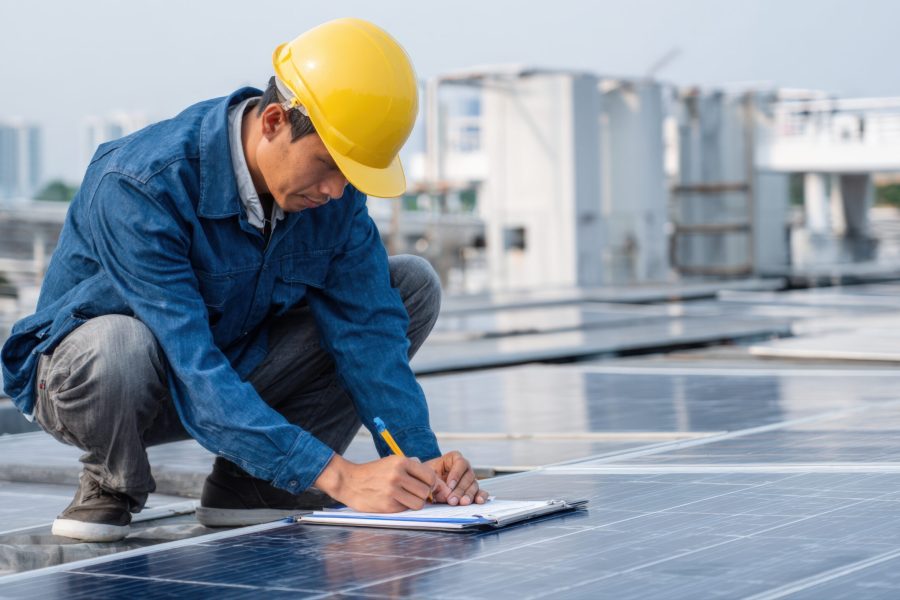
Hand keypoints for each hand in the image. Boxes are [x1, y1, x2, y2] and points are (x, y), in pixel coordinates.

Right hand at [314, 454, 437, 512]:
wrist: (349, 481)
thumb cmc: (374, 472)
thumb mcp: (392, 462)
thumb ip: (412, 469)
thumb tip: (436, 482)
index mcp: (401, 462)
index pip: (429, 475)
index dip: (432, 483)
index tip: (427, 486)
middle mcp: (397, 475)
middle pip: (425, 491)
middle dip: (424, 494)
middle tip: (416, 493)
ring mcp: (392, 491)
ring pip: (419, 503)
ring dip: (416, 502)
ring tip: (407, 498)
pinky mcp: (387, 505)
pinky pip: (406, 509)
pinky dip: (403, 507)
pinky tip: (394, 501)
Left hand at [426, 451, 489, 506]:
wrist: (426, 486)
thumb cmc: (427, 477)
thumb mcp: (428, 476)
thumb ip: (436, 483)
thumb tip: (446, 493)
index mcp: (454, 459)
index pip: (460, 463)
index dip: (456, 474)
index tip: (449, 485)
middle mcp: (464, 468)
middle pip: (468, 476)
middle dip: (460, 489)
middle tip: (452, 500)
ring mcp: (470, 480)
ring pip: (474, 485)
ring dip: (468, 495)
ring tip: (462, 503)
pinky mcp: (473, 491)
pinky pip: (481, 492)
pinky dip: (481, 496)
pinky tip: (479, 501)